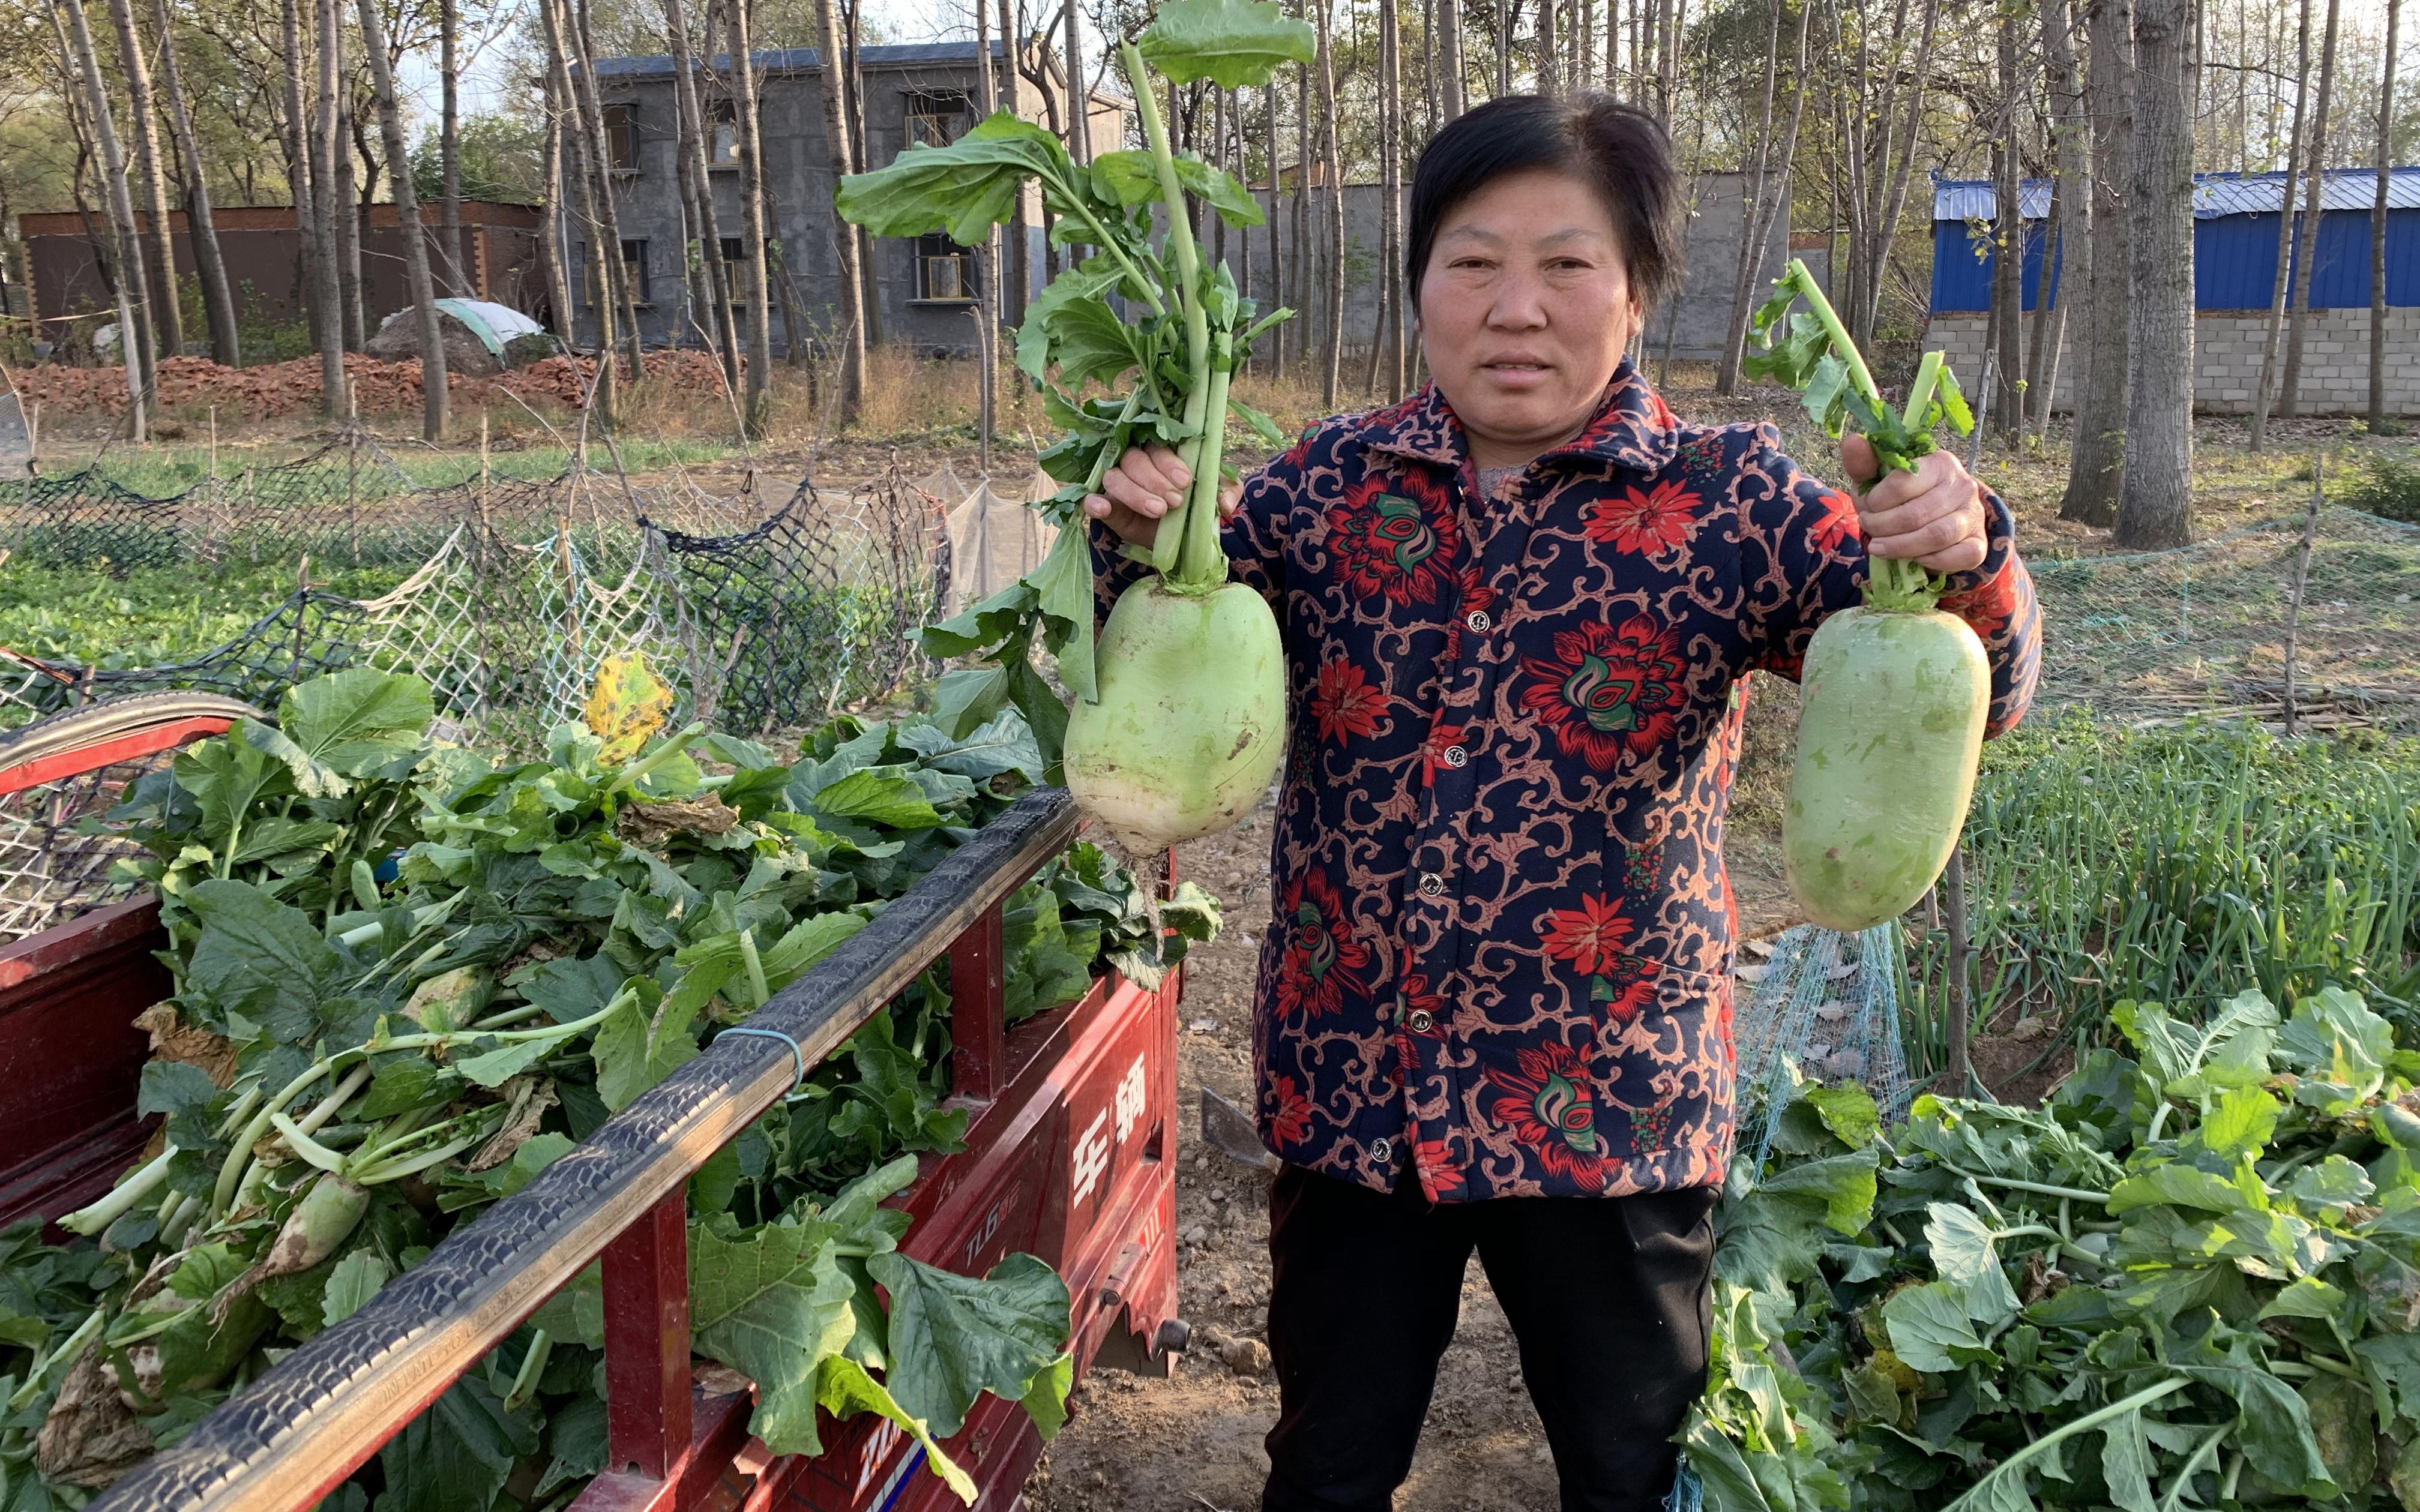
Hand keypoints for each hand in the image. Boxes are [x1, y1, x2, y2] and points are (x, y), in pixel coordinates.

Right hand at [1081, 443, 1242, 548]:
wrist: (1178, 538)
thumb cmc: (1193, 507)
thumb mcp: (1215, 498)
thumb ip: (1227, 492)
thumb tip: (1226, 504)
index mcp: (1161, 452)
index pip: (1158, 445)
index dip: (1169, 462)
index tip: (1186, 481)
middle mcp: (1135, 462)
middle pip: (1134, 458)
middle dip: (1155, 480)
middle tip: (1175, 501)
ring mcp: (1117, 483)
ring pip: (1114, 476)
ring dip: (1135, 493)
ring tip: (1158, 511)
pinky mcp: (1106, 505)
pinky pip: (1090, 498)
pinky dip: (1094, 502)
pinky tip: (1102, 508)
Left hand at [1842, 434, 1989, 574]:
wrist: (1933, 519)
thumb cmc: (1900, 497)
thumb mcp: (1878, 479)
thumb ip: (1864, 463)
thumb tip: (1852, 441)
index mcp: (1939, 463)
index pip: (1902, 482)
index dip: (1875, 501)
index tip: (1866, 508)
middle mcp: (1962, 485)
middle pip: (1916, 514)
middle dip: (1882, 527)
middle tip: (1869, 529)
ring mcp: (1974, 514)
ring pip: (1937, 536)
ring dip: (1900, 547)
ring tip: (1880, 547)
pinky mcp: (1979, 542)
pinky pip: (1960, 556)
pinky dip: (1931, 561)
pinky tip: (1913, 558)